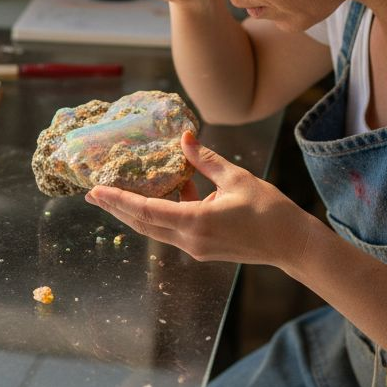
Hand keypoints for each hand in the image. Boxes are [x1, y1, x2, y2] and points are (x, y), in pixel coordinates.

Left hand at [84, 131, 315, 266]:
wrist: (291, 244)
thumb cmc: (269, 210)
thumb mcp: (236, 178)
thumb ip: (205, 160)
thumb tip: (183, 137)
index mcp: (196, 222)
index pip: (147, 211)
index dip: (118, 201)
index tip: (96, 192)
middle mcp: (190, 240)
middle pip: (143, 224)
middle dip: (117, 209)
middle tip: (94, 193)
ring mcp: (195, 248)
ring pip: (156, 228)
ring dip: (137, 211)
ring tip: (117, 194)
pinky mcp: (202, 248)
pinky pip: (173, 228)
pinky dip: (163, 211)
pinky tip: (169, 191)